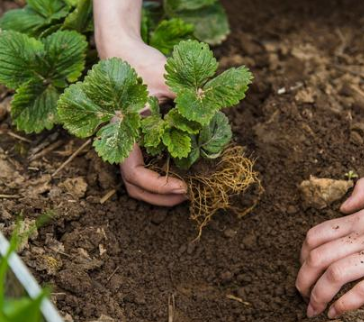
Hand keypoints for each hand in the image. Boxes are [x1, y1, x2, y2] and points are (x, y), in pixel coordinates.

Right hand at [97, 34, 185, 205]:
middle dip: (161, 197)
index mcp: (122, 133)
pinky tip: (181, 171)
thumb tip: (212, 117)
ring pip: (136, 181)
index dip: (158, 186)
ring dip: (160, 191)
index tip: (184, 186)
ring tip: (187, 188)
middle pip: (134, 187)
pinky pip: (143, 166)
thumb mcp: (166, 77)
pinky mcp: (134, 139)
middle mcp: (120, 143)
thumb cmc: (140, 63)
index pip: (135, 174)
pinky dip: (160, 176)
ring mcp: (126, 143)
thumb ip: (187, 98)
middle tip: (190, 194)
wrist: (120, 50)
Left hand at [296, 177, 363, 318]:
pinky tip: (336, 313)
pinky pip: (363, 291)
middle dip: (302, 280)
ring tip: (313, 309)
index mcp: (363, 217)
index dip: (302, 255)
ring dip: (317, 296)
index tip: (304, 268)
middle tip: (301, 294)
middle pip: (317, 258)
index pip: (316, 235)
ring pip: (334, 276)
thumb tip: (343, 206)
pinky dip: (344, 305)